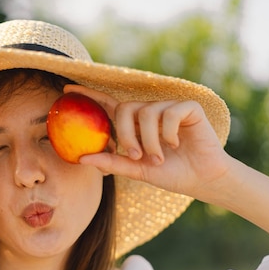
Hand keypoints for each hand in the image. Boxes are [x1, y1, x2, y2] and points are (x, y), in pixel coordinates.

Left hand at [66, 84, 232, 198]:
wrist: (202, 179)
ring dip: (150, 140)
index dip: (89, 96)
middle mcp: (149, 112)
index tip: (66, 90)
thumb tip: (82, 158)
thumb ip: (111, 162)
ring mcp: (168, 107)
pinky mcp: (188, 107)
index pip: (108, 104)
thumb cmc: (170, 173)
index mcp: (134, 125)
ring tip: (159, 157)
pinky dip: (169, 132)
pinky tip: (176, 143)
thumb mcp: (137, 170)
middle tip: (136, 155)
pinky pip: (169, 112)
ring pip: (146, 113)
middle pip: (125, 109)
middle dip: (126, 135)